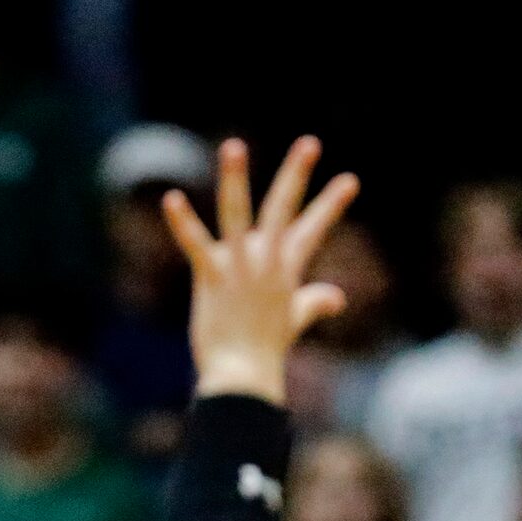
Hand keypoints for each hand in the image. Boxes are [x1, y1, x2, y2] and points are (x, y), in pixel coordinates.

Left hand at [163, 136, 358, 405]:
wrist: (243, 377)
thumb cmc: (266, 352)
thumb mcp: (294, 321)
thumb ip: (314, 302)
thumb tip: (337, 298)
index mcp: (285, 270)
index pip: (311, 229)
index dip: (330, 205)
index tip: (349, 180)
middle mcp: (266, 263)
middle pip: (283, 210)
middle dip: (297, 175)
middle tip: (310, 143)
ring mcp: (240, 269)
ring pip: (238, 216)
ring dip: (236, 180)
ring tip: (235, 146)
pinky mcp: (212, 279)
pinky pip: (196, 245)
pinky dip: (183, 223)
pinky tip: (171, 200)